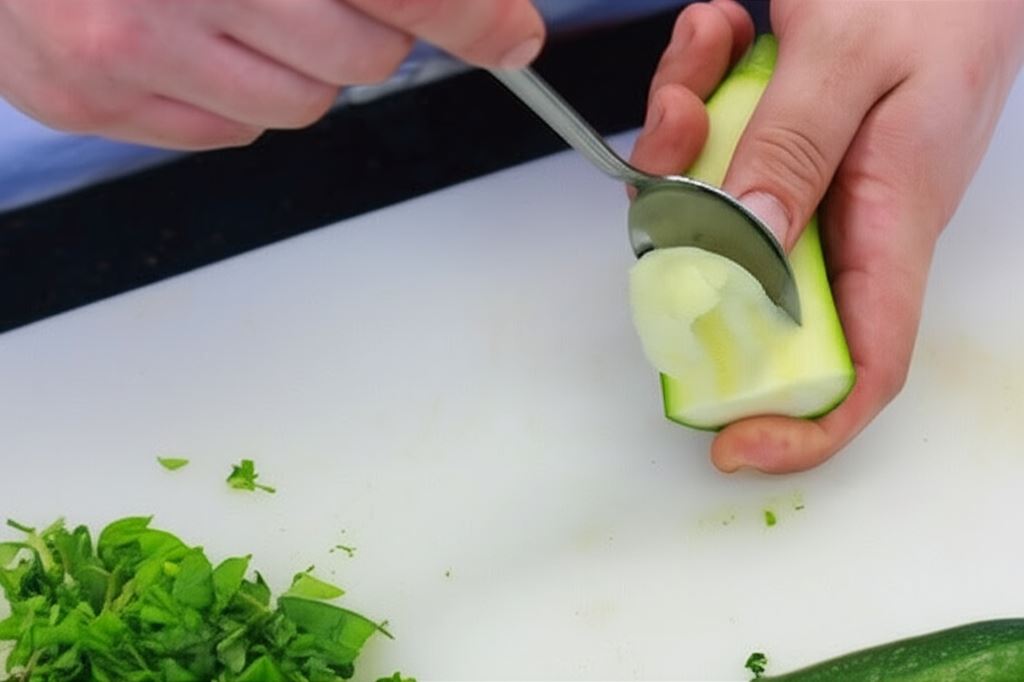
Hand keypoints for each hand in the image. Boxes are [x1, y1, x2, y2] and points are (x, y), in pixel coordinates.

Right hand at [0, 0, 543, 148]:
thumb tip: (477, 6)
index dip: (474, 15)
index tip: (510, 33)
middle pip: (362, 57)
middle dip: (369, 29)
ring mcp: (118, 45)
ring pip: (302, 108)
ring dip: (297, 65)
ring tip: (241, 7)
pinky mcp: (82, 97)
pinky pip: (230, 133)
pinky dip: (233, 93)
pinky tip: (191, 37)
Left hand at [630, 0, 1023, 472]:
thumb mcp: (853, 56)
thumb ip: (793, 147)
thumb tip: (743, 246)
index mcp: (893, 217)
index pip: (865, 364)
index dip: (805, 427)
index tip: (731, 444)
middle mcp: (851, 216)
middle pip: (753, 288)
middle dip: (687, 241)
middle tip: (665, 166)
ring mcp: (814, 180)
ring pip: (717, 211)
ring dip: (684, 143)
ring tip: (701, 59)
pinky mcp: (786, 143)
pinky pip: (718, 149)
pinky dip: (697, 95)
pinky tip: (718, 31)